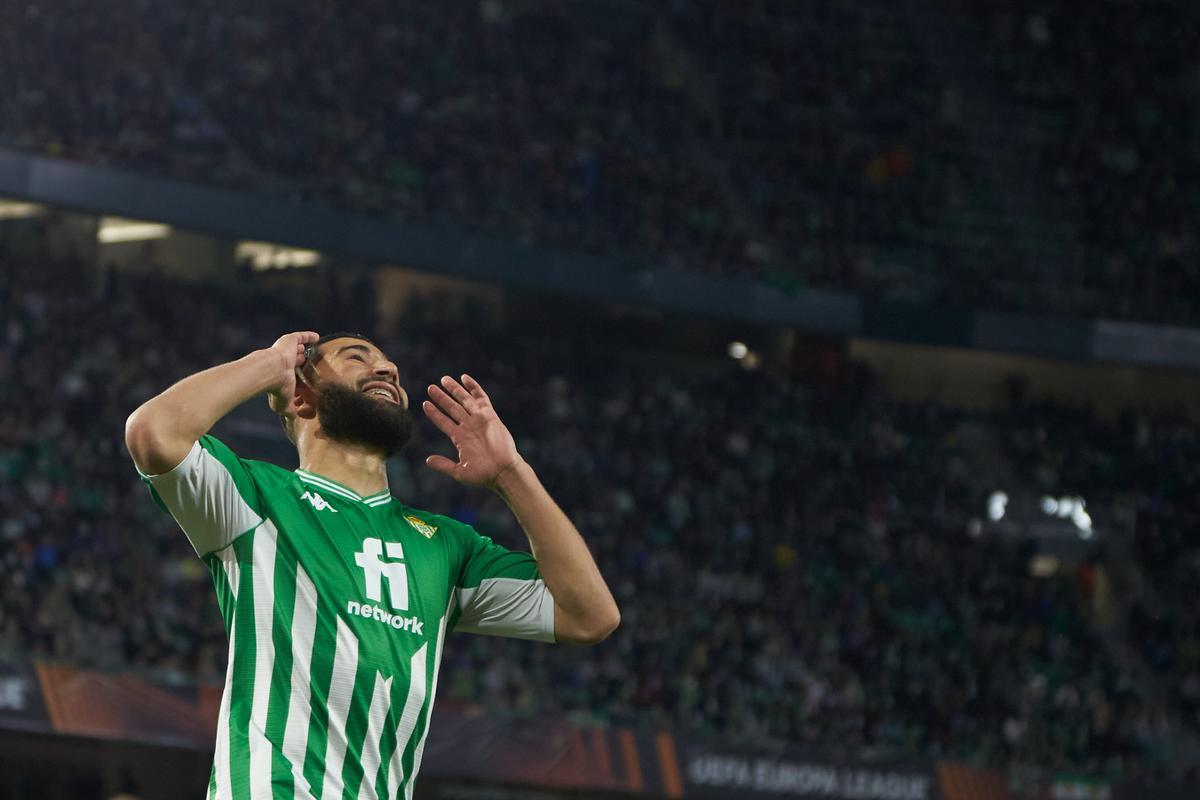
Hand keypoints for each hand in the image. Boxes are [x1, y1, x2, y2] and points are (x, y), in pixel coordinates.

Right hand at [266, 331, 319, 413]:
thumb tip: (294, 418)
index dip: (299, 378)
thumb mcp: (283, 405)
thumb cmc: (276, 389)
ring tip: (316, 349)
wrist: (271, 371)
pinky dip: (309, 336)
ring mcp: (287, 351)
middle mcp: (284, 363)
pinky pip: (301, 337)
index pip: (292, 375)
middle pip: (296, 361)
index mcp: (283, 376)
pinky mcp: (290, 341)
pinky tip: (317, 337)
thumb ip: (289, 411)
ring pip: (298, 348)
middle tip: (313, 365)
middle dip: (302, 362)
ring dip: (305, 348)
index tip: (307, 383)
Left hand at [423, 374, 524, 489]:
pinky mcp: (490, 416)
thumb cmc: (483, 475)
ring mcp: (478, 420)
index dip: (434, 413)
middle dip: (441, 397)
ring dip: (454, 390)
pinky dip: (473, 388)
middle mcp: (468, 427)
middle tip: (430, 387)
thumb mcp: (459, 472)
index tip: (425, 404)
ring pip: (464, 400)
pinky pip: (481, 398)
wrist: (502, 471)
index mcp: (460, 438)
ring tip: (443, 380)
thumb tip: (427, 461)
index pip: (443, 422)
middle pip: (452, 408)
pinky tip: (464, 378)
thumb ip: (443, 465)